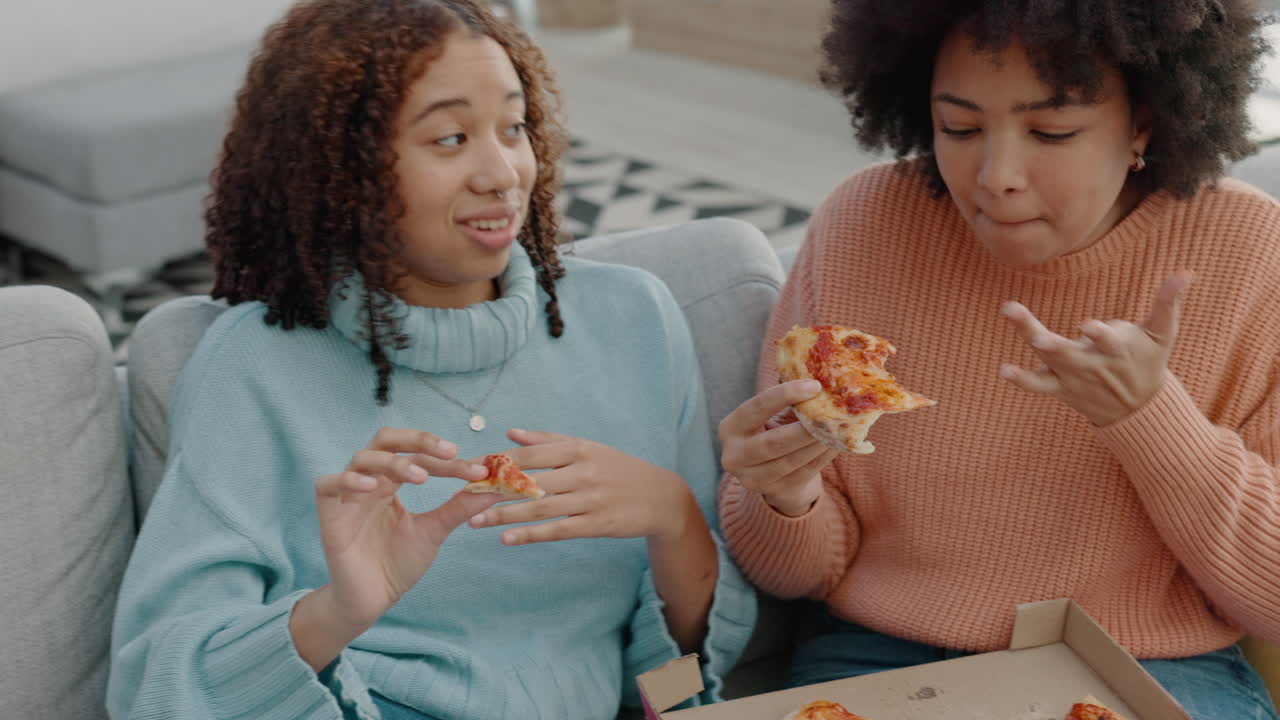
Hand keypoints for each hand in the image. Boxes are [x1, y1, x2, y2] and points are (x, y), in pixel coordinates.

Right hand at [313, 428, 499, 630]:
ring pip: (362, 457)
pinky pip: (329, 483)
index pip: (420, 457)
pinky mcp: (328, 512)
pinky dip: (350, 480)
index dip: (450, 460)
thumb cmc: (398, 563)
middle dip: (419, 441)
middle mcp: (370, 481)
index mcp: (392, 482)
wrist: (372, 600)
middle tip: (450, 451)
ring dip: (393, 462)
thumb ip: (459, 507)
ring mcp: (347, 494)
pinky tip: (372, 488)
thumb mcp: (434, 531)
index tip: (481, 470)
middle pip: (387, 440)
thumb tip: (496, 486)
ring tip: (420, 477)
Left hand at [467, 429, 695, 544]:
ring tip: (475, 521)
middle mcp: (582, 472)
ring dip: (504, 515)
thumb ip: (547, 441)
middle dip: (493, 489)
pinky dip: (530, 534)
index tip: (469, 468)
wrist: (660, 497)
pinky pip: (557, 530)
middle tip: (463, 496)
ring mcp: (590, 499)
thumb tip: (510, 434)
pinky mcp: (596, 524)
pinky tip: (506, 539)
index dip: (497, 461)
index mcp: (578, 449)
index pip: (529, 454)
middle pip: (530, 481)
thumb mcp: (587, 448)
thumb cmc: (618, 469)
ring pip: (539, 507)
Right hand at [719, 380, 838, 515]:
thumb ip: (789, 400)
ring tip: (840, 428)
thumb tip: (823, 377)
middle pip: (773, 442)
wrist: (771, 475)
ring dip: (819, 443)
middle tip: (832, 414)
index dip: (784, 395)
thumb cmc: (773, 432)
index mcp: (730, 428)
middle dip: (805, 428)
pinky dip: (825, 456)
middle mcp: (734, 456)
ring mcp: (753, 479)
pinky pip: (805, 472)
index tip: (815, 385)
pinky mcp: (775, 492)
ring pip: (792, 459)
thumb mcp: (770, 416)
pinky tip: (840, 443)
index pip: (755, 408)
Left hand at [999, 272, 1193, 426]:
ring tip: (1008, 357)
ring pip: (1048, 365)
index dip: (1100, 334)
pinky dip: (1022, 380)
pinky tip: (1004, 369)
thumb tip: (1187, 272)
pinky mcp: (1060, 388)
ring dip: (1029, 361)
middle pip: (1067, 353)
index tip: (1088, 326)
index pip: (1109, 341)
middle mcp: (1091, 364)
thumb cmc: (1148, 360)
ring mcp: (1073, 378)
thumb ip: (1169, 302)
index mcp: (1116, 349)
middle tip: (1035, 338)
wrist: (1139, 408)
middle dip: (1051, 345)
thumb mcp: (1163, 333)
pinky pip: (1038, 385)